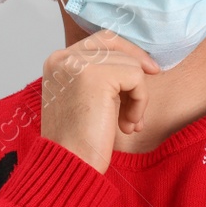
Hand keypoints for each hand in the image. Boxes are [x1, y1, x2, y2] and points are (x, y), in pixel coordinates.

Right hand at [41, 30, 160, 173]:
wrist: (68, 166)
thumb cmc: (78, 141)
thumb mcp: (86, 99)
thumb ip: (102, 76)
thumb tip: (139, 62)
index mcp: (58, 62)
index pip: (101, 40)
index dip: (128, 54)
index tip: (147, 73)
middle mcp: (64, 58)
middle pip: (115, 42)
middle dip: (137, 66)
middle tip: (147, 89)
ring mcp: (78, 64)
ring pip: (130, 63)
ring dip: (138, 96)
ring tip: (129, 123)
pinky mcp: (96, 76)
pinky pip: (137, 78)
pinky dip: (140, 102)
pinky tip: (128, 125)